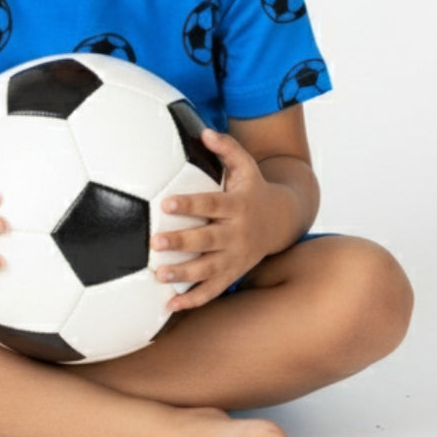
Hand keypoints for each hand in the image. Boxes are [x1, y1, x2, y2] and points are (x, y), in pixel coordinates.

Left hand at [151, 129, 277, 311]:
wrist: (282, 221)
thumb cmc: (253, 189)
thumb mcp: (246, 165)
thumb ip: (227, 148)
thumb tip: (205, 131)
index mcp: (236, 206)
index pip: (210, 204)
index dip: (189, 205)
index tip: (165, 204)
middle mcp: (236, 234)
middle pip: (207, 240)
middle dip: (181, 242)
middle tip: (155, 242)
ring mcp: (235, 258)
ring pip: (208, 270)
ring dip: (183, 275)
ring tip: (159, 274)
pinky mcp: (233, 274)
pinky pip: (213, 291)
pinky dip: (193, 301)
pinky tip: (170, 306)